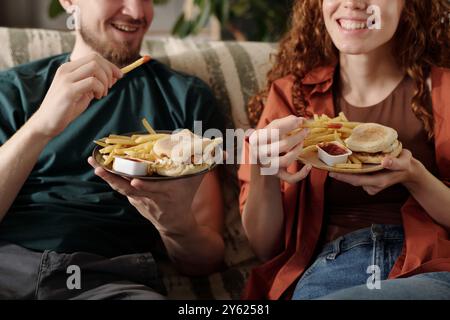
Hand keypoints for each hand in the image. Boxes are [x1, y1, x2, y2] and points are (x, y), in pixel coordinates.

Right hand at [30, 53, 122, 137]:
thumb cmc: (66, 109)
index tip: (118, 76)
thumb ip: (95, 83)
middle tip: (110, 87)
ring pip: (95, 67)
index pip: (93, 57)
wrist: (46, 123)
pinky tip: (97, 97)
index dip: (109, 65)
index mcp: (68, 68)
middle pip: (95, 59)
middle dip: (109, 71)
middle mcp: (66, 70)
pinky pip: (92, 82)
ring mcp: (66, 79)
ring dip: (105, 81)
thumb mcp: (83, 92)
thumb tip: (114, 76)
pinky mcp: (68, 91)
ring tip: (102, 94)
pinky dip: (100, 89)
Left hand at [88, 157, 203, 235]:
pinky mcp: (132, 198)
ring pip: (121, 188)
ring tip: (94, 164)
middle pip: (129, 188)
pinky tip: (99, 166)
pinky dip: (109, 178)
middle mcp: (150, 197)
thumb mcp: (196, 182)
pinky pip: (120, 187)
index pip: (154, 190)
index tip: (134, 181)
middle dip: (115, 179)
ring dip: (107, 177)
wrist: (174, 222)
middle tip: (99, 168)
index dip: (144, 187)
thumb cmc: (185, 197)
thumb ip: (206, 165)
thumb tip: (224, 153)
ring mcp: (139, 199)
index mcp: (166, 193)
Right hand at [248, 115, 311, 183]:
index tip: (301, 121)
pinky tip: (308, 165)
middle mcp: (260, 153)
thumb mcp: (271, 128)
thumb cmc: (268, 140)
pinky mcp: (277, 175)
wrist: (260, 158)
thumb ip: (285, 122)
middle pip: (283, 146)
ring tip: (302, 143)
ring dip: (298, 151)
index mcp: (258, 139)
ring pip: (286, 161)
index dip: (290, 125)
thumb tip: (302, 120)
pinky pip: (290, 178)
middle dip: (298, 137)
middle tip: (306, 131)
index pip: (274, 130)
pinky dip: (301, 174)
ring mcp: (268, 165)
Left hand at [329, 149, 417, 194]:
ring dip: (344, 170)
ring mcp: (369, 184)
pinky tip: (346, 161)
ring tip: (333, 159)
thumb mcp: (404, 162)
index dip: (344, 177)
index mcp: (379, 181)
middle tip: (325, 164)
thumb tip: (385, 161)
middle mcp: (372, 185)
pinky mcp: (368, 181)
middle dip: (339, 173)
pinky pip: (357, 175)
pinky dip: (351, 169)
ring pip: (354, 178)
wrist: (408, 171)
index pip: (357, 180)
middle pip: (352, 180)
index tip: (331, 172)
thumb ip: (395, 163)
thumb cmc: (405, 165)